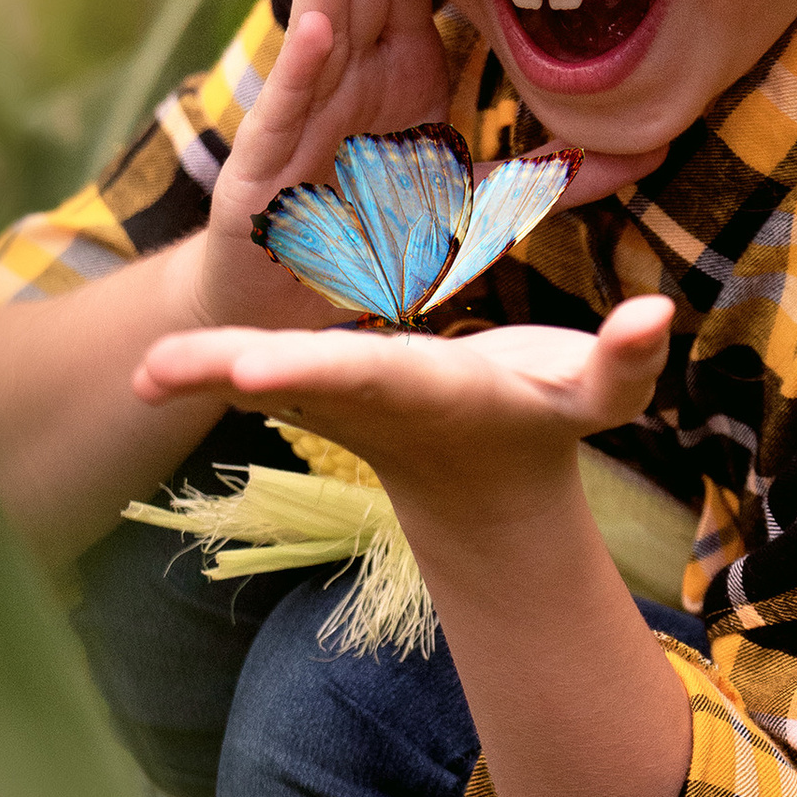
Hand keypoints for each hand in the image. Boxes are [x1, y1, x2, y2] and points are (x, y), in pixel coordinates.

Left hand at [133, 294, 676, 537]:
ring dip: (199, 375)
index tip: (261, 368)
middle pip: (298, 381)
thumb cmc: (543, 420)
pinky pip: (250, 373)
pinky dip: (202, 366)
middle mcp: (371, 396)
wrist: (481, 483)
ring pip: (257, 381)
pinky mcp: (312, 392)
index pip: (369, 371)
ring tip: (139, 377)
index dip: (318, 367)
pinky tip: (142, 369)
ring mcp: (334, 401)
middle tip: (166, 374)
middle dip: (240, 375)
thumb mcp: (594, 397)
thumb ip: (624, 361)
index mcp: (429, 388)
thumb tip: (657, 313)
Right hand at [193, 0, 667, 332]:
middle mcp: (352, 80)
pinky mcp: (273, 170)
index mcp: (398, 74)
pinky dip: (306, 67)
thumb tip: (641, 151)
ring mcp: (309, 117)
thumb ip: (545, 181)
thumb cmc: (375, 251)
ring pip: (321, 20)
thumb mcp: (475, 211)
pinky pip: (295, 111)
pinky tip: (319, 20)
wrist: (292, 316)